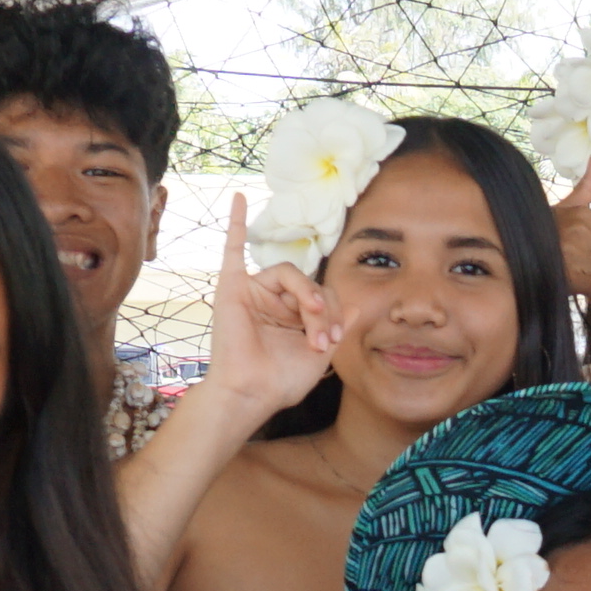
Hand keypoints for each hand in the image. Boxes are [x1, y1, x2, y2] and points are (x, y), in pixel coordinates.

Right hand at [199, 202, 336, 428]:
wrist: (252, 393)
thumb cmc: (280, 380)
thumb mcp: (320, 352)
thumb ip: (337, 325)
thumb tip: (357, 303)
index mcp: (292, 314)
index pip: (323, 295)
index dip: (334, 312)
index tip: (335, 340)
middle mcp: (273, 300)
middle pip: (309, 284)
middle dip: (323, 309)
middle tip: (324, 337)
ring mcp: (253, 290)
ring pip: (290, 273)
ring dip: (306, 294)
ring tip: (311, 318)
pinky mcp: (232, 286)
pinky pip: (233, 247)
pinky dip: (236, 222)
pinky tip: (238, 198)